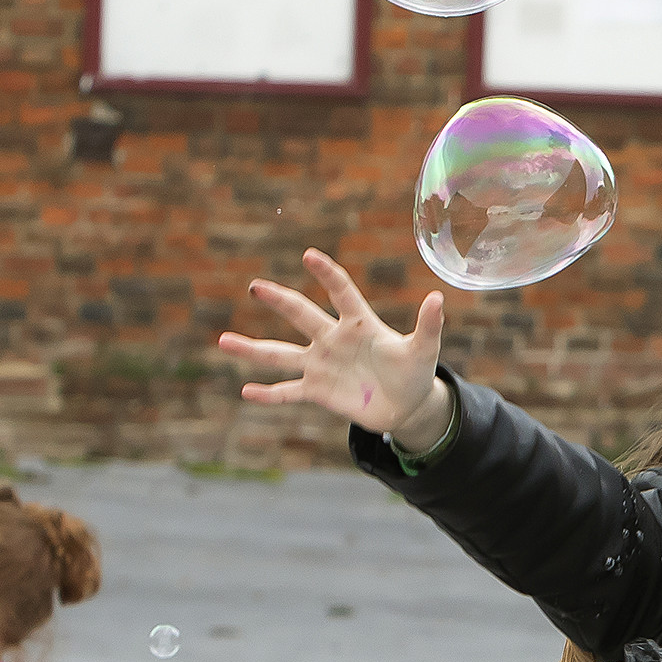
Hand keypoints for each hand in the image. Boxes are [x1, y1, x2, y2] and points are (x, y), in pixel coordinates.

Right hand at [215, 249, 454, 452]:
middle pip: (302, 315)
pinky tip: (245, 392)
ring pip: (281, 354)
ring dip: (252, 350)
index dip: (327, 275)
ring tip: (223, 341)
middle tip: (256, 286)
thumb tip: (438, 297)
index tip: (309, 256)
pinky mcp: (317, 391)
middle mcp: (333, 339)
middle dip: (280, 301)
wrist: (406, 405)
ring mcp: (321, 365)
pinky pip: (288, 392)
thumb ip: (428, 325)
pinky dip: (268, 394)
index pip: (341, 292)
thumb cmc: (415, 372)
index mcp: (359, 323)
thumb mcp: (424, 350)